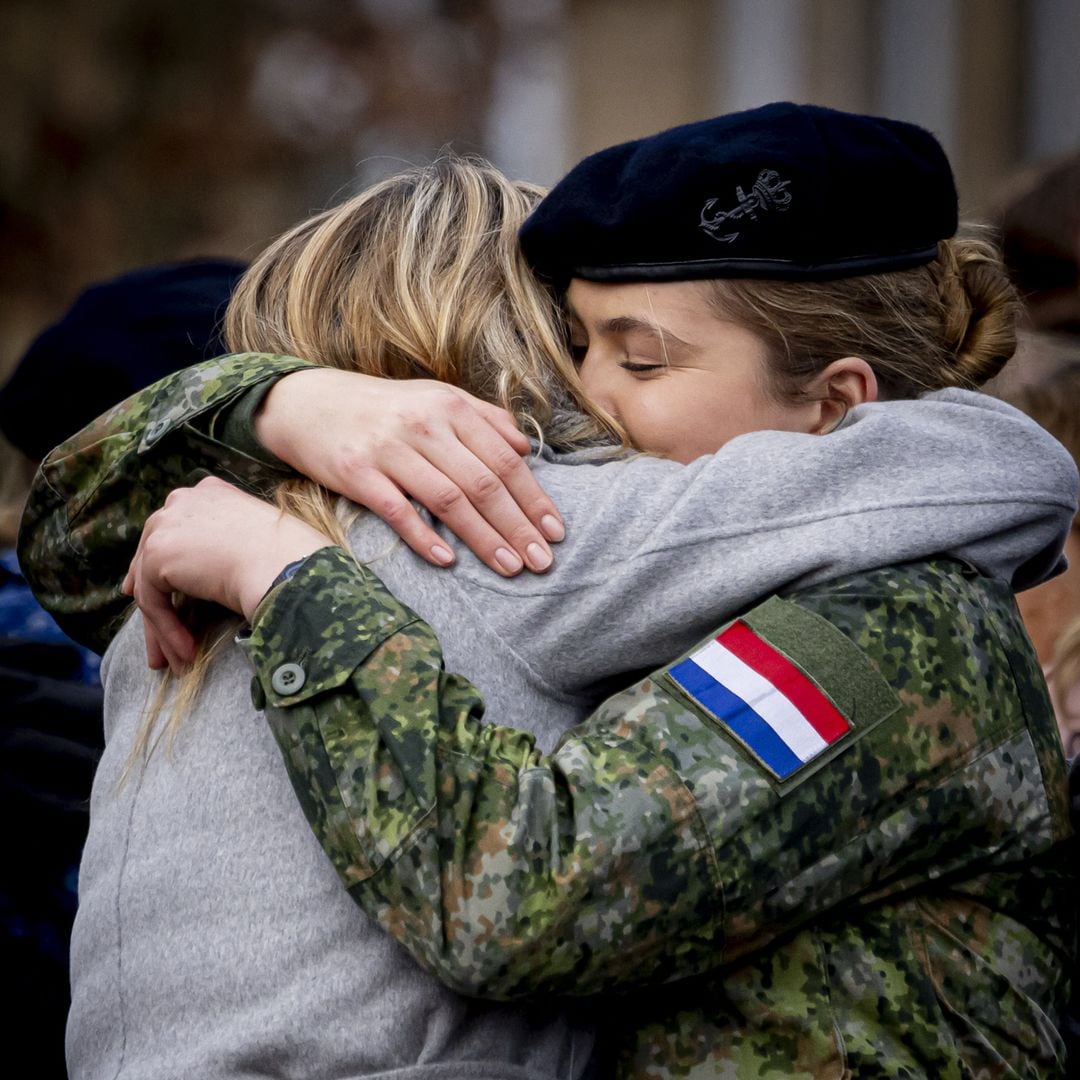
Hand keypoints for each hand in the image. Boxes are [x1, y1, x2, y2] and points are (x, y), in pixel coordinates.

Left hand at [123, 477, 332, 671]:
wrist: (286, 565)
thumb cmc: (289, 557)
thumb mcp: (254, 540)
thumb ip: (224, 545)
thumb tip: (205, 576)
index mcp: (208, 492)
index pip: (175, 530)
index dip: (163, 563)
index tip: (147, 589)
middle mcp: (182, 501)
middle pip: (154, 555)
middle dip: (153, 598)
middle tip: (156, 636)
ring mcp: (166, 525)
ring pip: (153, 584)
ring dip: (164, 627)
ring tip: (175, 661)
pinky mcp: (157, 555)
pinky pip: (154, 602)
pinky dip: (167, 631)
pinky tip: (187, 653)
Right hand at [254, 369, 565, 575]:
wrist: (307, 403)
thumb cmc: (383, 407)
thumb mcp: (436, 397)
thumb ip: (484, 419)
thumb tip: (524, 449)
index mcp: (450, 407)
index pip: (505, 460)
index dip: (534, 498)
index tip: (556, 531)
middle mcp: (424, 426)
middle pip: (483, 484)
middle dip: (518, 526)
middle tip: (542, 561)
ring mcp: (390, 450)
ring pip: (449, 500)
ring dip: (483, 538)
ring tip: (509, 567)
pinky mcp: (357, 473)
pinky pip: (398, 511)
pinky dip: (425, 536)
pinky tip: (449, 560)